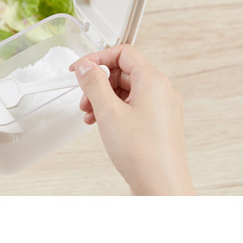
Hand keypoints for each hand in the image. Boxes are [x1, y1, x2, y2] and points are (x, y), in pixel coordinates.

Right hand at [70, 44, 193, 195]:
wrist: (161, 189)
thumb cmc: (143, 154)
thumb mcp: (108, 112)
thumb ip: (93, 83)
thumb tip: (84, 65)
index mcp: (153, 81)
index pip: (123, 53)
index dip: (97, 58)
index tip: (80, 68)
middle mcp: (161, 91)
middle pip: (123, 72)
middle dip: (98, 83)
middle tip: (83, 97)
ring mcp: (161, 108)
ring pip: (125, 90)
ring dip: (103, 98)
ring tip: (90, 114)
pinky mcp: (157, 123)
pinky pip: (131, 106)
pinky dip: (113, 110)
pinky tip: (101, 123)